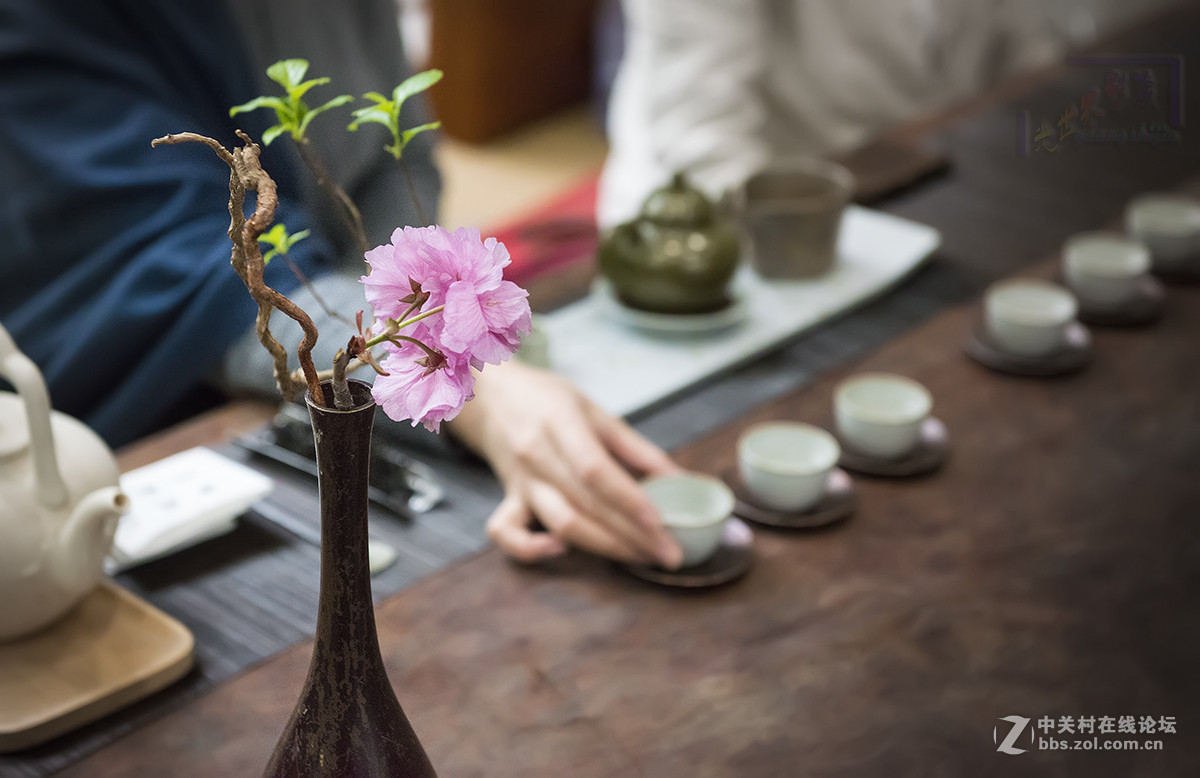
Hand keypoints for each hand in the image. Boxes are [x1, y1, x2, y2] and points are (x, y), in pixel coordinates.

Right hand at [448, 360, 683, 567]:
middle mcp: (536, 455)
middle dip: (631, 534)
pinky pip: (507, 533)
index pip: (595, 470)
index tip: (661, 523)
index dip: (629, 500)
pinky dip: (531, 550)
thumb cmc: (548, 400)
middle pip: (585, 504)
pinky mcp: (508, 498)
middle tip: (668, 553)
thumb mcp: (595, 410)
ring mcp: (520, 481)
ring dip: (604, 547)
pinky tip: (563, 552)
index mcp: (558, 422)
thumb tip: (680, 479)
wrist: (491, 396)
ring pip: (560, 523)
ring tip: (641, 557)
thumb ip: (636, 447)